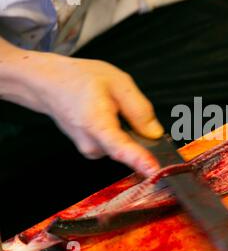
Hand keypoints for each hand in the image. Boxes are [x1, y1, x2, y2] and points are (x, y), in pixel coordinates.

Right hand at [1, 45, 163, 175]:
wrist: (50, 84)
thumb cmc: (81, 79)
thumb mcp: (118, 83)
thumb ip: (139, 109)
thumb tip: (155, 133)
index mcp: (97, 125)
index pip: (121, 148)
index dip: (140, 160)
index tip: (155, 170)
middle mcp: (92, 145)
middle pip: (130, 148)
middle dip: (141, 134)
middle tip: (131, 108)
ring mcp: (90, 151)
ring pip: (124, 146)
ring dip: (128, 130)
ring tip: (112, 105)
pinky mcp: (92, 151)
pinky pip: (116, 145)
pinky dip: (120, 132)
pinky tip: (108, 114)